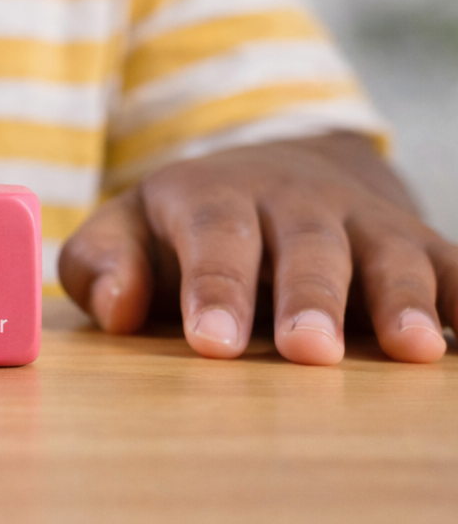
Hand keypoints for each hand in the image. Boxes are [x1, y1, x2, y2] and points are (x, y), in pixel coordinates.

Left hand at [59, 133, 453, 364]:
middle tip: (307, 351)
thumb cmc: (182, 226)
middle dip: (309, 297)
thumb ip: (101, 264)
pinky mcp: (419, 246)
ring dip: (402, 298)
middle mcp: (296, 202)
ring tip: (411, 349)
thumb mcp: (124, 229)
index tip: (213, 344)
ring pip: (389, 253)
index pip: (215, 236)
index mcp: (215, 197)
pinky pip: (454, 269)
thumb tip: (116, 309)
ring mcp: (364, 223)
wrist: (273, 172)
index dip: (215, 287)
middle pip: (306, 245)